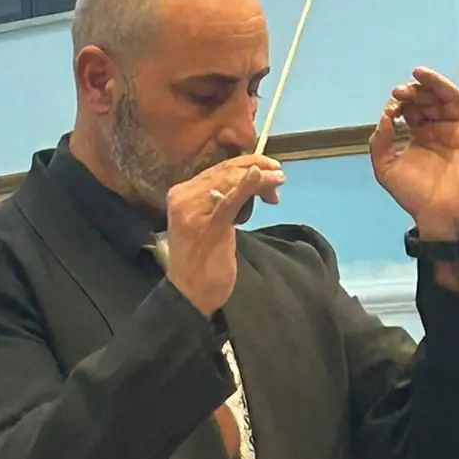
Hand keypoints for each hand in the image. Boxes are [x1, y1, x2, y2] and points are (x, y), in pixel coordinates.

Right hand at [165, 155, 284, 315]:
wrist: (189, 293)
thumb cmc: (200, 261)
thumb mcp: (206, 223)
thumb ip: (218, 202)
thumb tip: (246, 183)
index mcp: (180, 194)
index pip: (216, 170)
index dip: (244, 164)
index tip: (267, 168)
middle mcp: (184, 197)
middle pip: (224, 172)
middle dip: (256, 167)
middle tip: (278, 173)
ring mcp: (195, 211)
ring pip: (231, 182)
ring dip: (260, 177)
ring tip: (278, 180)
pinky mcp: (210, 226)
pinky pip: (231, 201)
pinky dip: (246, 186)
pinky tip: (259, 177)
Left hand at [369, 64, 458, 237]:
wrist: (439, 214)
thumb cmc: (413, 194)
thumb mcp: (386, 168)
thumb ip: (380, 143)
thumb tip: (385, 117)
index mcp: (420, 133)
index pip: (411, 108)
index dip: (401, 102)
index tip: (391, 106)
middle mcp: (439, 127)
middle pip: (430, 99)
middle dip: (415, 91)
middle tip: (401, 91)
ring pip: (450, 97)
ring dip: (435, 84)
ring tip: (420, 75)